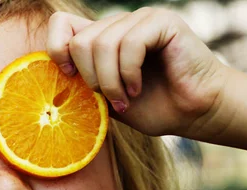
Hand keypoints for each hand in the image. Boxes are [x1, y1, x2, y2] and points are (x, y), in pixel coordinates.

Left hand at [46, 8, 230, 138]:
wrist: (195, 113)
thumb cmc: (153, 108)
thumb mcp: (107, 101)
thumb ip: (83, 86)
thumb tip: (52, 80)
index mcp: (102, 38)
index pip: (61, 24)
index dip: (56, 49)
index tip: (69, 77)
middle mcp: (119, 24)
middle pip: (80, 41)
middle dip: (90, 78)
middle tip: (110, 98)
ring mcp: (140, 20)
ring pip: (102, 44)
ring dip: (110, 82)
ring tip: (126, 98)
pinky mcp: (162, 23)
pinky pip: (130, 43)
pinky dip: (129, 74)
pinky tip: (138, 88)